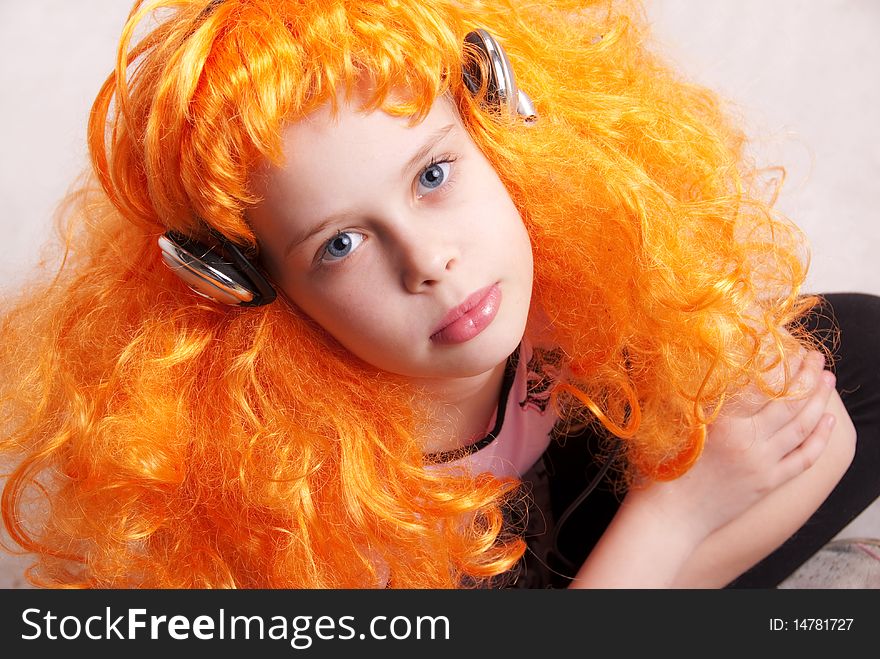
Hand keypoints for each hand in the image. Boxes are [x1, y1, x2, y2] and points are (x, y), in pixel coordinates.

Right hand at [632, 349, 837, 542]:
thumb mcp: (674, 424)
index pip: (761, 384)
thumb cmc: (663, 470)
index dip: (778, 361)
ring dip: (819, 399)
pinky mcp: (769, 483)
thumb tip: (712, 368)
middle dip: (807, 375)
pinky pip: (804, 458)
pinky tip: (829, 420)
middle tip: (816, 356)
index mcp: (724, 423)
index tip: (787, 344)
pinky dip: (820, 438)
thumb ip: (694, 397)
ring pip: (803, 426)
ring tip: (827, 378)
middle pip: (789, 402)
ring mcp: (763, 463)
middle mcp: (749, 441)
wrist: (670, 517)